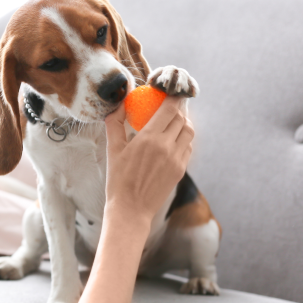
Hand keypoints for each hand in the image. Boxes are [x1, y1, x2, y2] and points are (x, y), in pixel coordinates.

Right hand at [104, 98, 193, 226]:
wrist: (130, 209)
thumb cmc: (118, 179)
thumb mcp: (113, 149)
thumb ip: (115, 123)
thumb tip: (120, 103)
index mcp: (149, 138)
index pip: (169, 109)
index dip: (173, 98)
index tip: (170, 92)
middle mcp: (166, 146)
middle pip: (181, 118)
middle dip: (178, 109)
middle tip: (171, 106)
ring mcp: (176, 159)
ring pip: (189, 132)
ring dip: (183, 123)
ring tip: (174, 122)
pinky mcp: (181, 170)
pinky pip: (188, 148)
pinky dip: (184, 139)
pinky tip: (173, 141)